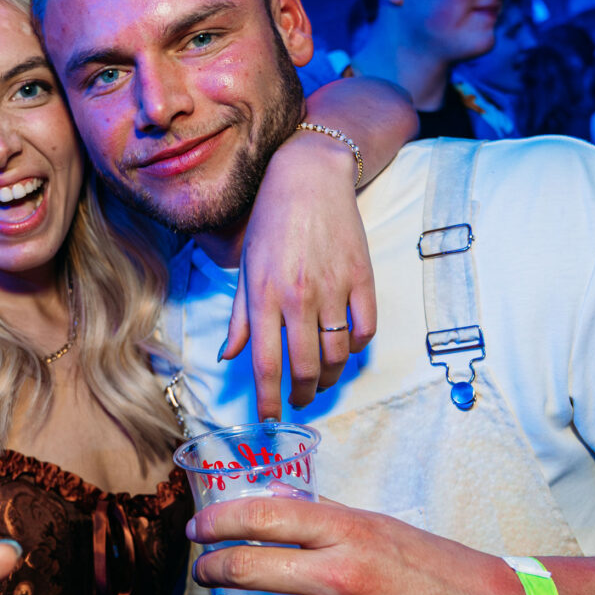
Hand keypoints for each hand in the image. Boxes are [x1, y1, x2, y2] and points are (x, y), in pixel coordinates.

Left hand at [187, 496, 526, 594]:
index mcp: (350, 530)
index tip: (197, 530)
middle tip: (205, 573)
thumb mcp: (382, 527)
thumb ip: (326, 518)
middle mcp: (344, 575)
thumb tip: (270, 503)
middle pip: (243, 569)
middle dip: (210, 571)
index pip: (260, 515)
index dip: (216, 522)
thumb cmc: (438, 570)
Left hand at [228, 128, 375, 418]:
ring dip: (330, 377)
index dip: (268, 398)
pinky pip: (365, 330)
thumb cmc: (270, 222)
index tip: (269, 418)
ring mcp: (334, 288)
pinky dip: (356, 348)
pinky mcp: (363, 278)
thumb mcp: (245, 267)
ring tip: (321, 380)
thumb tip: (229, 357)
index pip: (265, 363)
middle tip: (298, 400)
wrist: (309, 176)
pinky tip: (344, 348)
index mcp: (264, 295)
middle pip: (306, 367)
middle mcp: (298, 296)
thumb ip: (240, 316)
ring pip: (338, 355)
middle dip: (302, 394)